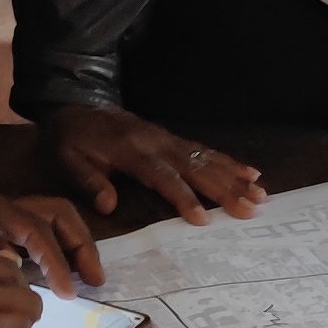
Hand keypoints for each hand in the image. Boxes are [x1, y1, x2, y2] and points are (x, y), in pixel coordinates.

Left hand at [0, 170, 102, 289]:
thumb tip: (11, 261)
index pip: (36, 230)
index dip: (55, 261)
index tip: (67, 292)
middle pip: (55, 214)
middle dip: (79, 245)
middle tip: (95, 281)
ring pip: (45, 219)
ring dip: (67, 245)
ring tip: (79, 279)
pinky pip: (26, 231)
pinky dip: (44, 251)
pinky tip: (42, 280)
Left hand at [49, 104, 266, 222]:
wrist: (74, 108)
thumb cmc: (70, 142)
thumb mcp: (66, 160)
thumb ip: (87, 180)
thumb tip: (109, 204)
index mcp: (131, 150)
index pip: (162, 176)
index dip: (182, 197)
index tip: (201, 219)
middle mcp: (156, 142)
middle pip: (195, 167)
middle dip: (224, 189)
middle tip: (250, 208)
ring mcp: (167, 138)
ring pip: (206, 158)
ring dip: (235, 176)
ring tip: (261, 193)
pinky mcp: (172, 139)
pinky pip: (204, 150)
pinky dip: (229, 162)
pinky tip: (250, 172)